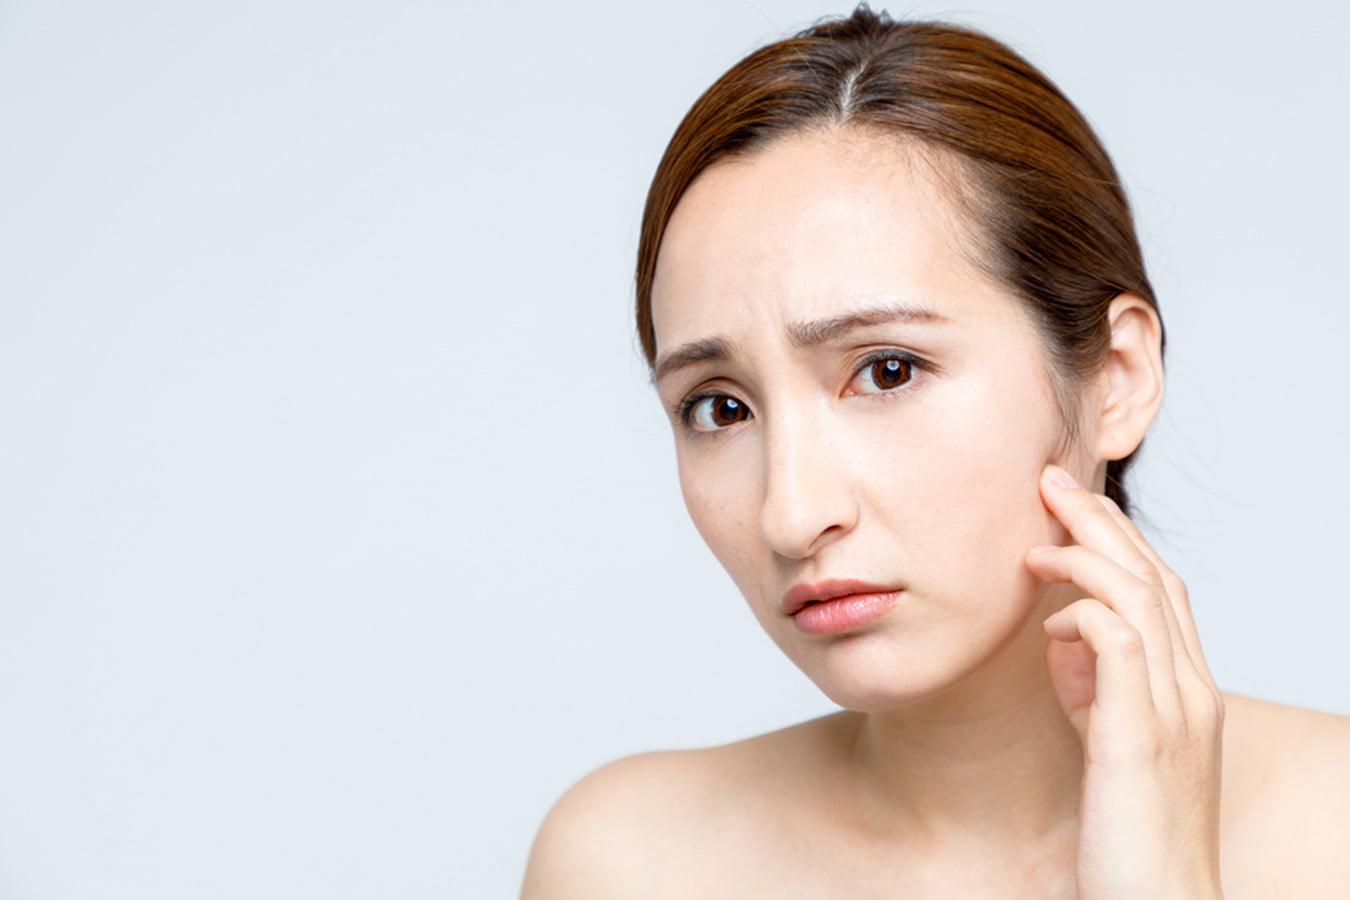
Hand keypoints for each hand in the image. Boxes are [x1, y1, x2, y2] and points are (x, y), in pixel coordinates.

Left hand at [1024, 463, 1225, 899]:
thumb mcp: (1109, 738)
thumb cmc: (1128, 829)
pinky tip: (1049, 619)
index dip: (1115, 539)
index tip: (1067, 504)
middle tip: (1050, 482)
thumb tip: (1060, 631)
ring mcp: (1172, 712)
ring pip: (1142, 598)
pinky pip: (1123, 646)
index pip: (1161, 590)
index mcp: (1186, 689)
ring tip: (1037, 537)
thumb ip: (1094, 683)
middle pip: (1154, 578)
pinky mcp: (1139, 739)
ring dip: (1086, 555)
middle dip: (1100, 522)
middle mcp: (1190, 691)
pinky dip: (1084, 616)